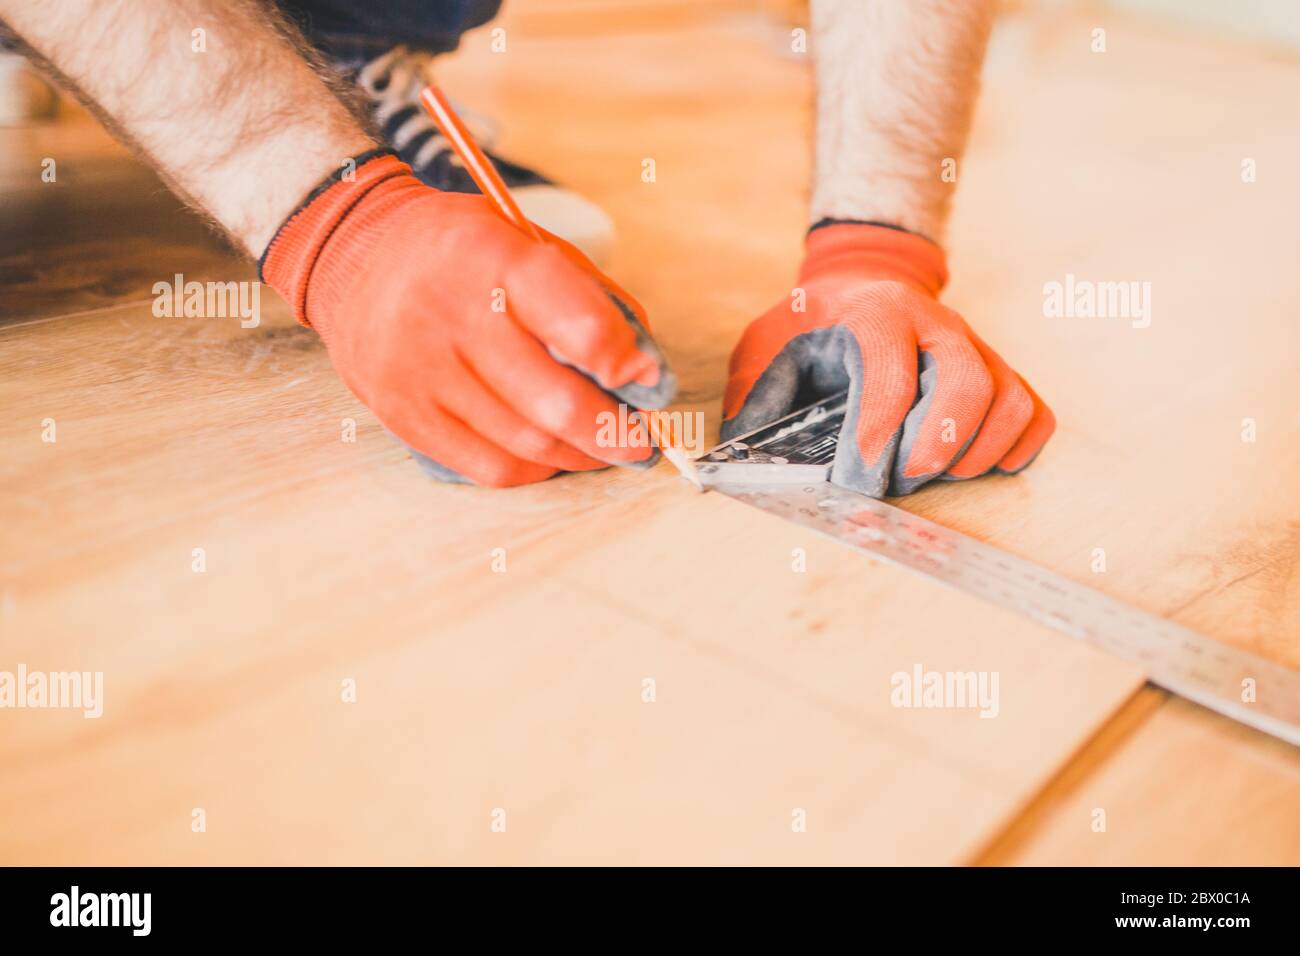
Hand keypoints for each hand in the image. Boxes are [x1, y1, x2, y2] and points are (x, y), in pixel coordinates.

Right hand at [263, 153, 673, 486]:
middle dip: (613, 432)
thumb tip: (644, 376)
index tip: (648, 380)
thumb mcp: (529, 244)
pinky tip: (550, 454)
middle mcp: (450, 313)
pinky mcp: (401, 412)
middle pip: (555, 402)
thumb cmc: (464, 255)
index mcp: (493, 257)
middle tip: (640, 442)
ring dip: (579, 455)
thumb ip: (591, 301)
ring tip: (603, 448)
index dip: (625, 363)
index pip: (578, 324)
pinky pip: (487, 466)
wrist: (357, 255)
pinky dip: (533, 468)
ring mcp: (419, 369)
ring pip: (526, 443)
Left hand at [723, 223, 1053, 496]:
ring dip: (980, 450)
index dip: (878, 428)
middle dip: (941, 441)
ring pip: (1010, 398)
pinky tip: (978, 463)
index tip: (860, 475)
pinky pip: (1034, 412)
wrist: (860, 281)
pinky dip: (1017, 447)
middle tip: (908, 478)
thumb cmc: (809, 324)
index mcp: (875, 314)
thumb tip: (741, 456)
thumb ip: (753, 394)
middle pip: (968, 380)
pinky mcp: (1001, 372)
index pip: (889, 369)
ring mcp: (977, 348)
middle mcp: (937, 326)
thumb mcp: (765, 344)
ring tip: (938, 473)